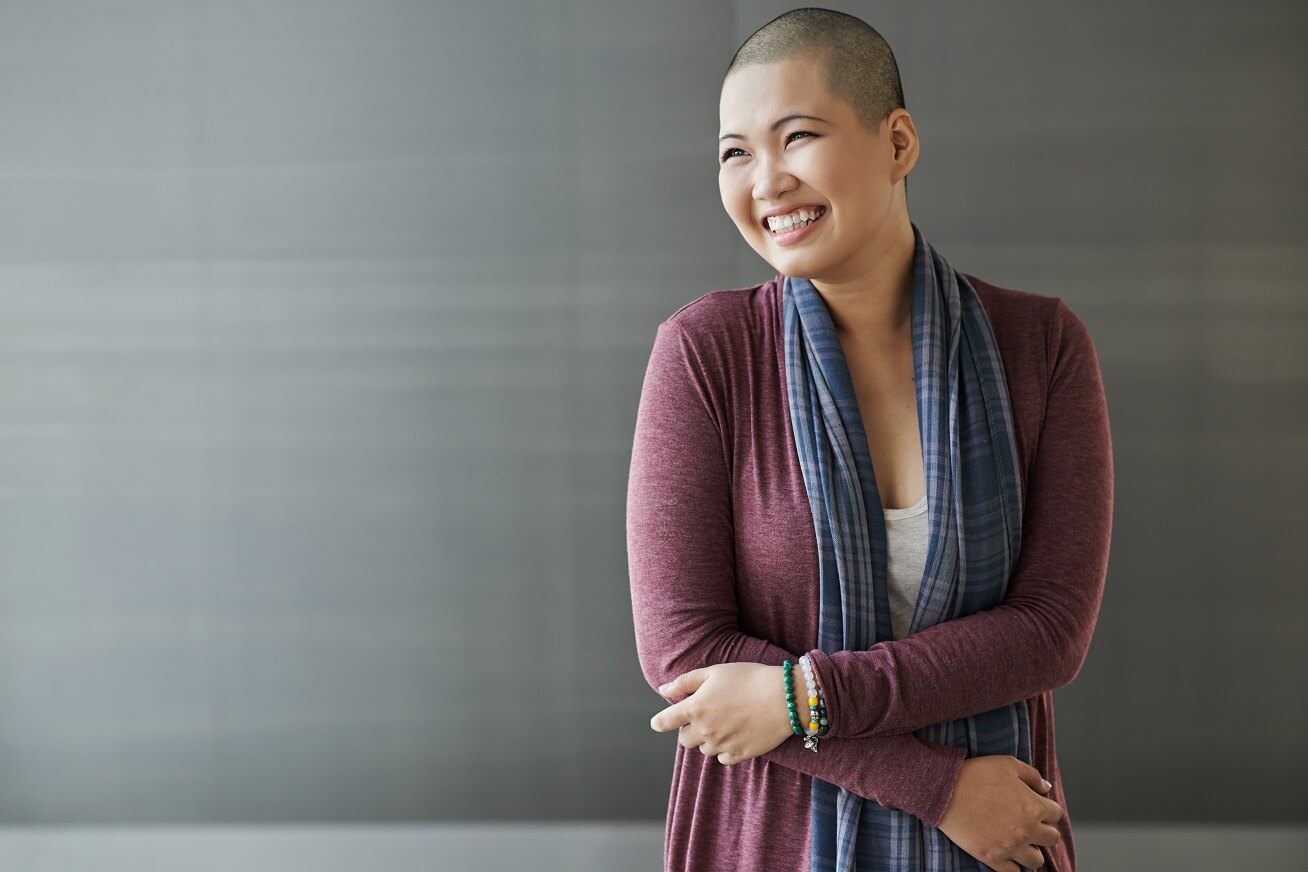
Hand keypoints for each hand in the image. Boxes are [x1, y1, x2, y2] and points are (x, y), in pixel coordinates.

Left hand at [648, 663, 794, 764]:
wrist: (783, 697)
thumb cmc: (748, 678)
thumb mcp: (714, 672)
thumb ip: (685, 682)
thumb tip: (663, 690)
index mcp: (695, 708)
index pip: (664, 722)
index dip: (660, 722)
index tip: (659, 722)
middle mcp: (705, 730)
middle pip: (684, 740)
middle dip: (689, 730)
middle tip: (705, 717)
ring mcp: (722, 745)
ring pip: (705, 749)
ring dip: (709, 739)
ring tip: (726, 723)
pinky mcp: (739, 754)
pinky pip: (723, 759)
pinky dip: (725, 750)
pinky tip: (736, 734)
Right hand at [937, 755, 1062, 870]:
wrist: (945, 791)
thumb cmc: (976, 774)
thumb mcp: (1007, 764)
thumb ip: (1032, 775)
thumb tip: (1046, 788)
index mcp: (1033, 807)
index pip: (1056, 814)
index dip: (1047, 808)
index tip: (1036, 805)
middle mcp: (1027, 830)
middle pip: (1052, 839)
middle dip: (1043, 830)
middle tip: (1029, 823)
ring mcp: (1010, 847)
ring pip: (1036, 860)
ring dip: (1031, 850)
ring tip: (1019, 841)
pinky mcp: (993, 858)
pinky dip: (1014, 864)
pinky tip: (1007, 852)